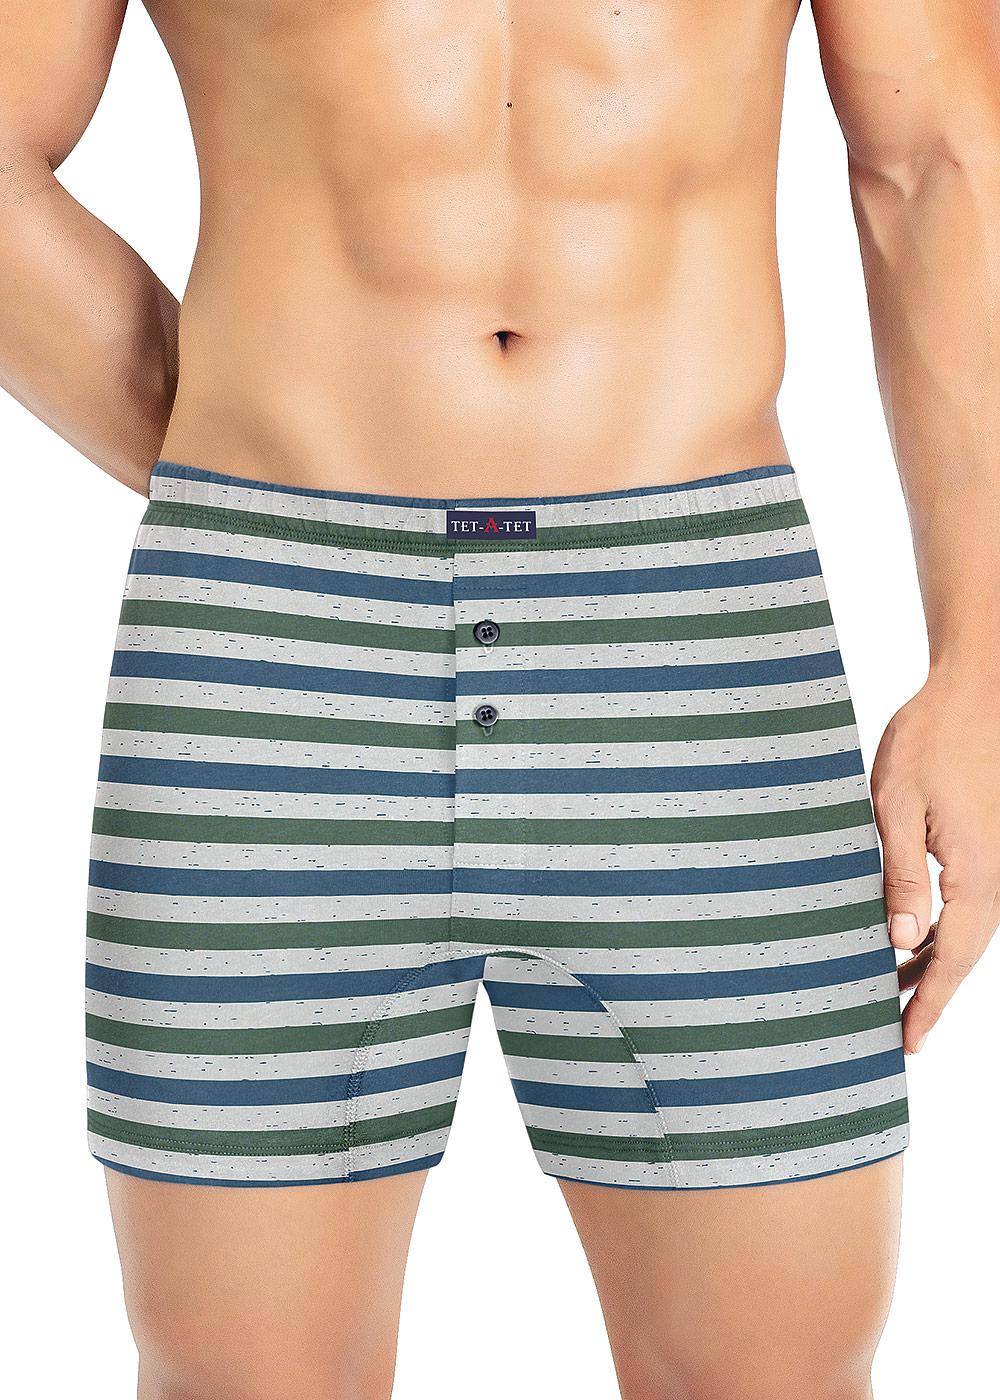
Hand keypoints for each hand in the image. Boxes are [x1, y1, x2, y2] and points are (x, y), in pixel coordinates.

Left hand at [871, 673, 999, 1052]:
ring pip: (966, 930)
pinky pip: (969, 902)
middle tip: (895, 1029)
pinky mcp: (989, 846)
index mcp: (979, 874)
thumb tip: (900, 940)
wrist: (974, 691)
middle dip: (929, 992)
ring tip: (892, 990)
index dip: (930, 1002)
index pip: (953, 958)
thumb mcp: (897, 805)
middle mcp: (997, 875)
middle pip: (963, 952)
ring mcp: (997, 861)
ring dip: (932, 961)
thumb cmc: (931, 739)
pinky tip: (911, 937)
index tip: (908, 1041)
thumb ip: (901, 875)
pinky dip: (940, 927)